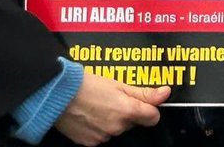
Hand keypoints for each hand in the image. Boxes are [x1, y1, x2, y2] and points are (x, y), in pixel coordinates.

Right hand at [55, 74, 169, 144]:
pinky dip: (99, 126)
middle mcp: (117, 128)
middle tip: (113, 96)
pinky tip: (90, 113)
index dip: (150, 107)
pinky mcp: (90, 143)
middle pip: (132, 121)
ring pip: (117, 128)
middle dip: (127, 110)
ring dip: (112, 118)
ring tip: (98, 103)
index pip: (153, 117)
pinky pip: (102, 134)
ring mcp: (103, 137)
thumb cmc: (87, 85)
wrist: (58, 96)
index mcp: (127, 111)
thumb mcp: (118, 83)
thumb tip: (165, 93)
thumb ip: (144, 92)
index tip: (145, 100)